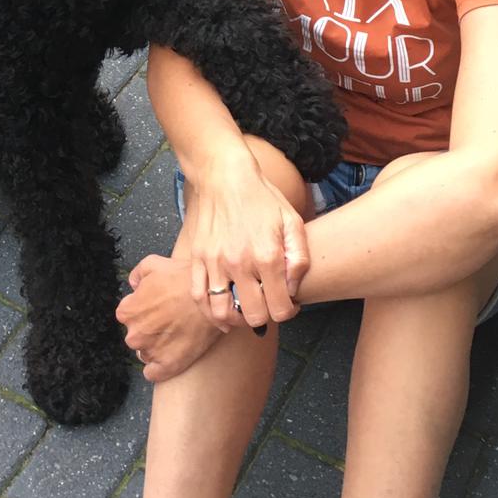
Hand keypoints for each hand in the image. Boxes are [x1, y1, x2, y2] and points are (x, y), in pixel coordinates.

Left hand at [115, 255, 221, 381]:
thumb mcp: (154, 263)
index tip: (156, 306)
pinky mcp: (168, 366)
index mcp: (128, 312)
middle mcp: (135, 334)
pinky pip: (153, 374)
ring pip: (145, 353)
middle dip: (148, 329)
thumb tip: (133, 285)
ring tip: (174, 335)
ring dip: (155, 347)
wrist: (213, 297)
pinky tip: (169, 356)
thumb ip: (136, 274)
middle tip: (168, 320)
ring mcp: (151, 352)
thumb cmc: (184, 279)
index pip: (127, 315)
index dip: (142, 309)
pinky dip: (159, 368)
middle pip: (136, 335)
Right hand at [185, 148, 308, 330]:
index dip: (288, 312)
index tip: (288, 303)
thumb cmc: (262, 198)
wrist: (226, 177)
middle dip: (264, 317)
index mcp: (267, 256)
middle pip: (252, 316)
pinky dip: (209, 312)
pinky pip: (199, 297)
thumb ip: (299, 258)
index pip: (280, 308)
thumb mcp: (292, 221)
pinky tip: (221, 312)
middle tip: (267, 305)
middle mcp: (240, 263)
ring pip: (222, 312)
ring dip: (235, 320)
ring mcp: (215, 262)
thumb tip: (292, 289)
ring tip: (244, 312)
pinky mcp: (198, 259)